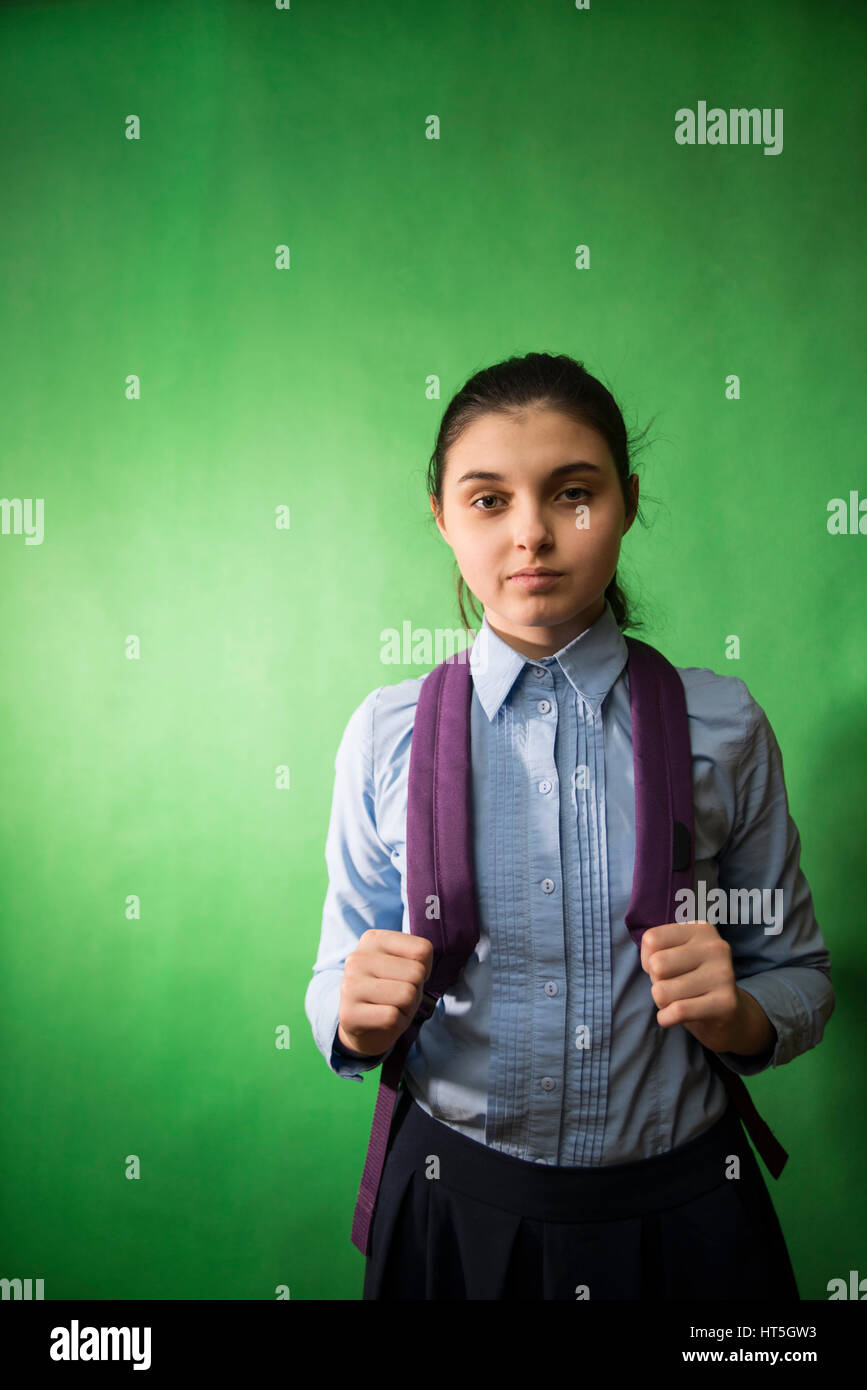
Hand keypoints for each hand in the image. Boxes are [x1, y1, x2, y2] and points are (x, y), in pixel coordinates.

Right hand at [338, 929, 433, 1057]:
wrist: (364, 1029)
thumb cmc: (391, 993)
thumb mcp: (405, 967)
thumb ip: (416, 957)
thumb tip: (422, 965)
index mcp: (373, 939)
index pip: (422, 949)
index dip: (425, 969)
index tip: (409, 976)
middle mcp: (357, 958)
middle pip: (416, 972)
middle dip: (415, 991)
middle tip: (398, 997)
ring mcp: (350, 985)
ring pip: (406, 995)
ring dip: (407, 1008)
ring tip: (392, 1008)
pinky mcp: (348, 1013)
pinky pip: (392, 1016)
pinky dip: (397, 1023)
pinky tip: (383, 1021)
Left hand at [640, 920, 774, 1056]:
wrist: (729, 1014)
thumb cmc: (692, 981)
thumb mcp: (676, 955)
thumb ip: (657, 949)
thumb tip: (651, 964)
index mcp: (702, 929)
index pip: (651, 939)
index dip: (648, 959)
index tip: (666, 968)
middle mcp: (716, 947)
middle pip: (656, 965)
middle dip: (657, 982)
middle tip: (675, 987)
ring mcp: (723, 974)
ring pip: (662, 991)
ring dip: (663, 1002)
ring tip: (681, 1000)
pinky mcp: (726, 1003)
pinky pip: (677, 1011)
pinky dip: (666, 1018)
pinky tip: (676, 1017)